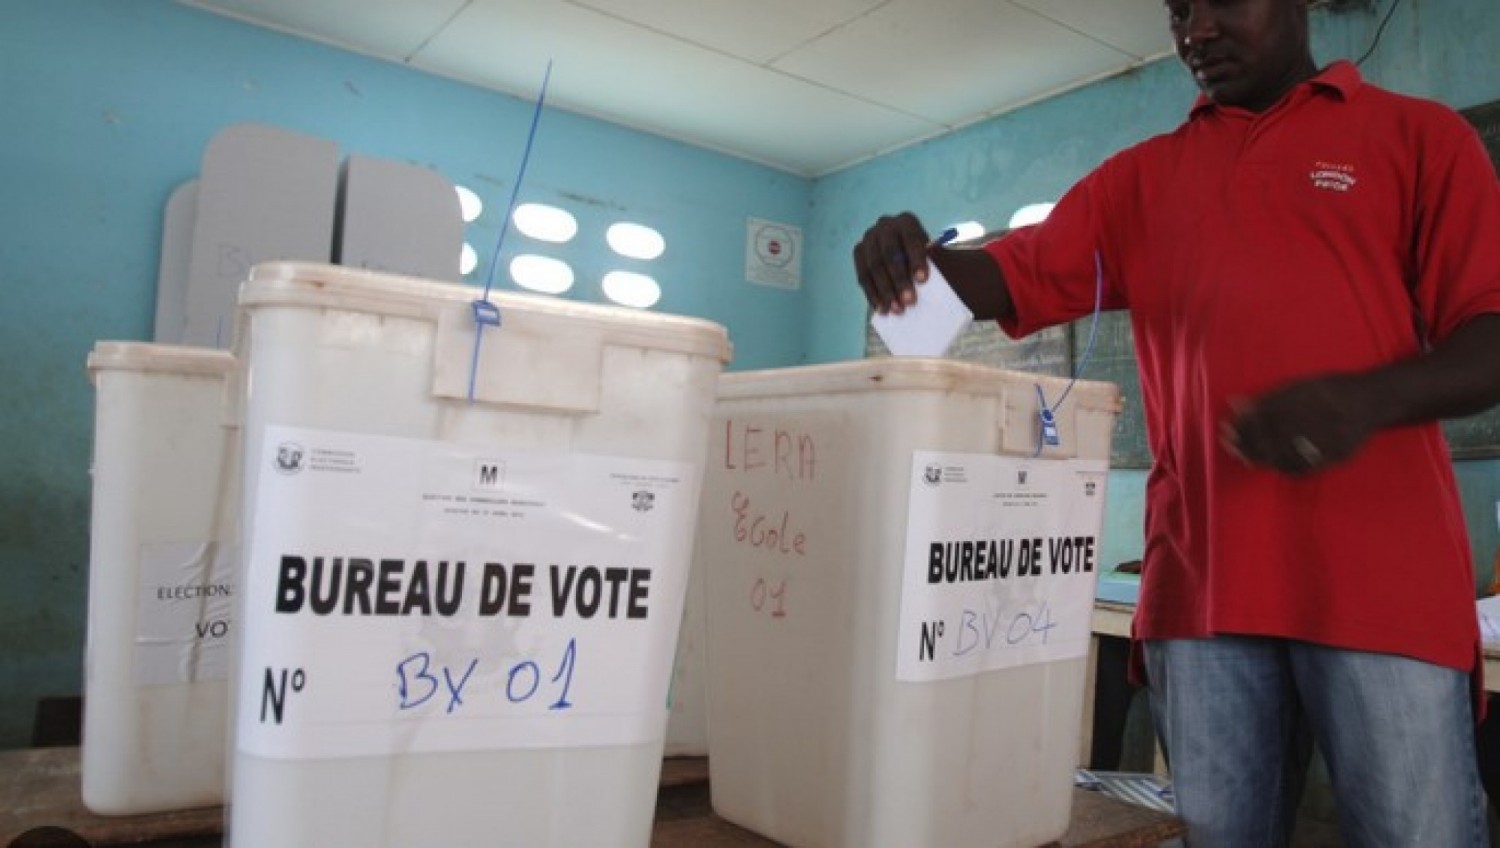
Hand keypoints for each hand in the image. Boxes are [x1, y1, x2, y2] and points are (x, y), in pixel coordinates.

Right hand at [852, 212, 930, 314]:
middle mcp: (885, 225)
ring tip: (896, 309)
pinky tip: (881, 308)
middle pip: (889, 254)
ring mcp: (869, 239)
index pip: (911, 240)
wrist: (905, 251)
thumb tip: (939, 268)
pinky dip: (872, 294)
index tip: (923, 280)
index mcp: (906, 221)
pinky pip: (862, 276)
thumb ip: (937, 259)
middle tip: (909, 301)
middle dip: (899, 280)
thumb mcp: (935, 253)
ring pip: (873, 267)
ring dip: (885, 291)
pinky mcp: (859, 253)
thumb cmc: (925, 256)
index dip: (916, 260)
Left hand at [1220, 374, 1376, 474]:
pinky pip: (1306, 466)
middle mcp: (1326, 415)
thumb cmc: (1331, 389)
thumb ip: (1268, 397)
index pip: (1272, 412)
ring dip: (1260, 454)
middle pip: (1277, 433)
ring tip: (1240, 453)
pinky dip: (1282, 465)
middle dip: (1248, 438)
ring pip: (1290, 451)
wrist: (1375, 399)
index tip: (1228, 424)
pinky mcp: (1341, 454)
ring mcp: (1335, 437)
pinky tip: (1266, 462)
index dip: (1247, 421)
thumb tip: (1233, 403)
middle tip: (1227, 440)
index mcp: (1314, 393)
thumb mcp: (1301, 384)